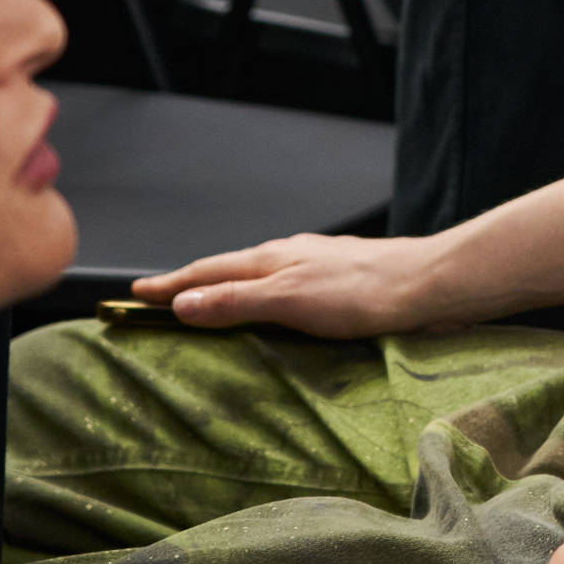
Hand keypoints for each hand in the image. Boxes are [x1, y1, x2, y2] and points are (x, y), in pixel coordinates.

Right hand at [132, 230, 429, 335]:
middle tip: (155, 297)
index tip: (135, 294)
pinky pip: (281, 286)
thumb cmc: (363, 292)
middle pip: (227, 269)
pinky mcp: (337, 281)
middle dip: (189, 283)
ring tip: (203, 301)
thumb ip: (235, 302)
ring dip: (223, 288)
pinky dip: (258, 296)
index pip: (206, 272)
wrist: (427, 286)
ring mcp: (314, 265)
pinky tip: (270, 308)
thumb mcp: (289, 301)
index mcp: (271, 259)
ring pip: (255, 275)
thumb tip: (182, 303)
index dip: (169, 285)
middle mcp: (289, 256)